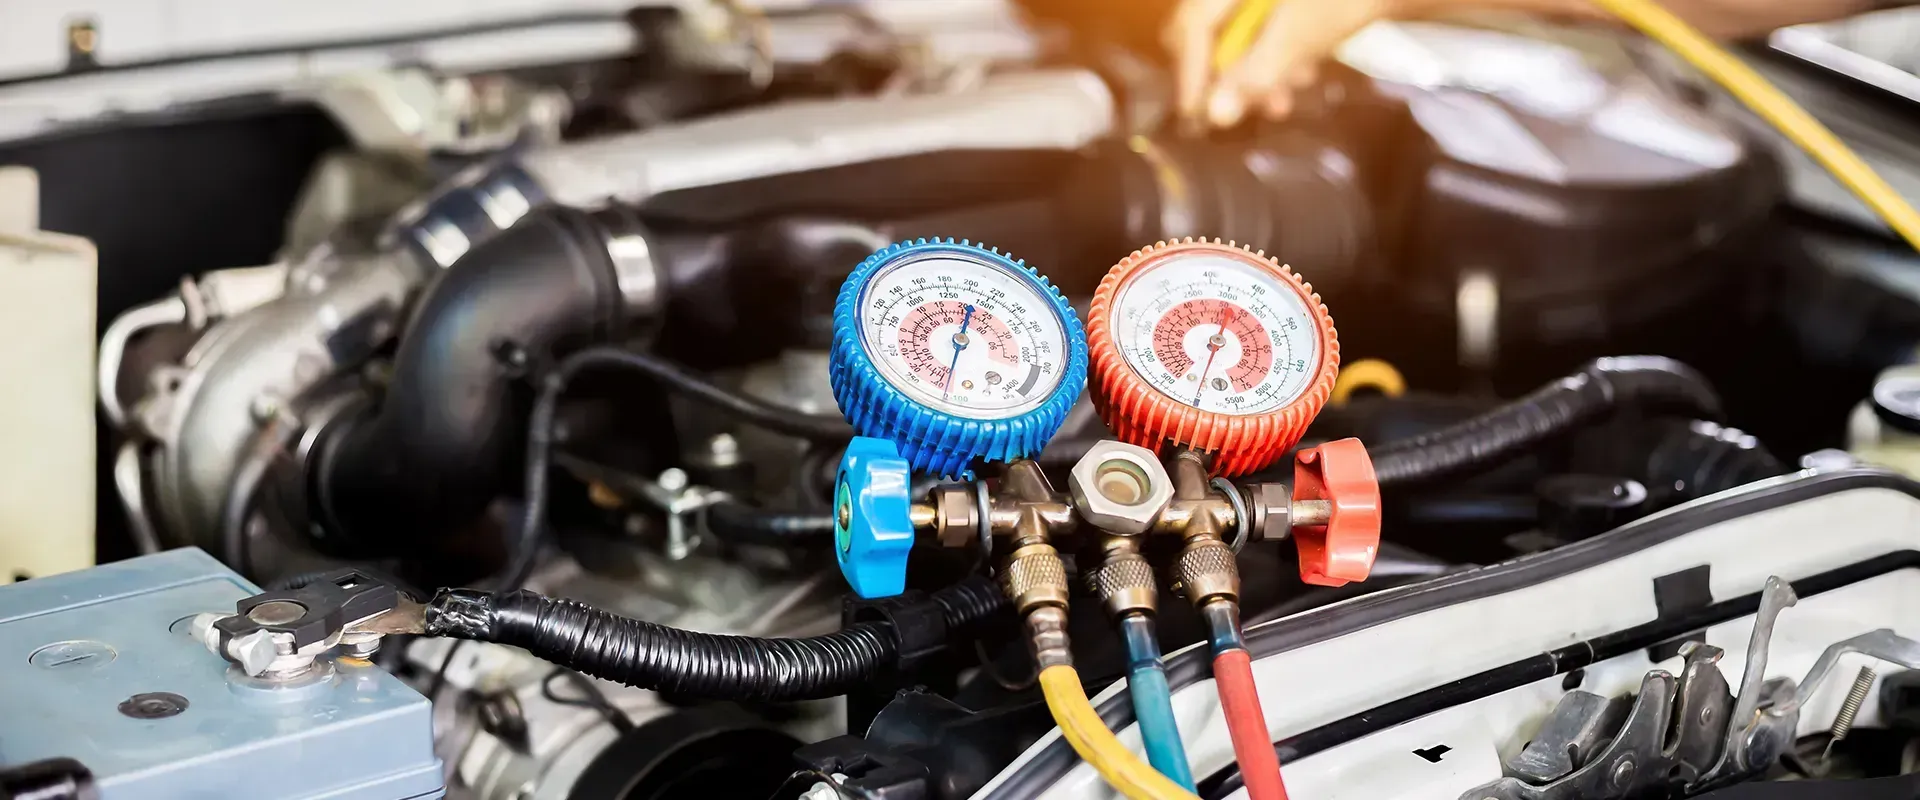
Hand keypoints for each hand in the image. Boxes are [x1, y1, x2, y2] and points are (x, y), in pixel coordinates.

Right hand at [1169, 0, 1402, 127]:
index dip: (1191, 72)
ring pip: (1236, 32)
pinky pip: (1261, 28)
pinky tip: (1301, 73)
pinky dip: (1275, 56)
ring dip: (1254, 72)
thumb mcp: (1298, 38)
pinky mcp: (1283, 4)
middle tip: (1238, 109)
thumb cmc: (1345, 0)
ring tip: (1281, 101)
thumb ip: (1254, 75)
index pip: (1194, 24)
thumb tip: (1214, 116)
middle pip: (1206, 28)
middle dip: (1224, 73)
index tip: (1195, 113)